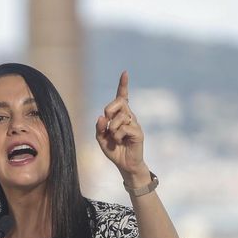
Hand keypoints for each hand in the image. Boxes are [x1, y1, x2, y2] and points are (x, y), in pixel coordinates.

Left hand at [95, 71, 149, 185]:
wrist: (124, 165)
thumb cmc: (113, 149)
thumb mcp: (101, 138)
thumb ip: (99, 127)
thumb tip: (101, 117)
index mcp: (120, 115)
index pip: (122, 97)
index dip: (123, 85)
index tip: (125, 72)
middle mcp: (129, 116)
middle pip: (119, 102)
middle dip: (109, 109)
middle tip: (107, 122)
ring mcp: (134, 123)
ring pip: (120, 116)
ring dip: (112, 129)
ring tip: (115, 138)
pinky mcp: (138, 132)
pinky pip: (124, 128)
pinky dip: (117, 136)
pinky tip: (120, 141)